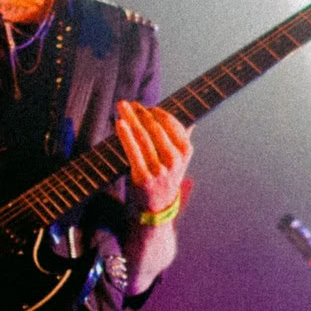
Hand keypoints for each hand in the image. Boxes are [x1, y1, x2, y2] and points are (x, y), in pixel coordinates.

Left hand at [115, 100, 192, 215]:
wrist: (158, 207)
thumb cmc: (167, 177)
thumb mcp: (180, 160)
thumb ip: (182, 140)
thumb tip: (191, 122)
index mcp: (185, 151)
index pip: (171, 123)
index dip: (156, 112)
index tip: (145, 106)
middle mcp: (174, 159)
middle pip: (155, 128)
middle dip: (140, 112)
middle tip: (128, 103)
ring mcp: (159, 169)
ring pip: (143, 137)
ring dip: (130, 118)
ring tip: (121, 106)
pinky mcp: (143, 177)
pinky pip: (133, 151)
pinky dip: (125, 135)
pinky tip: (119, 123)